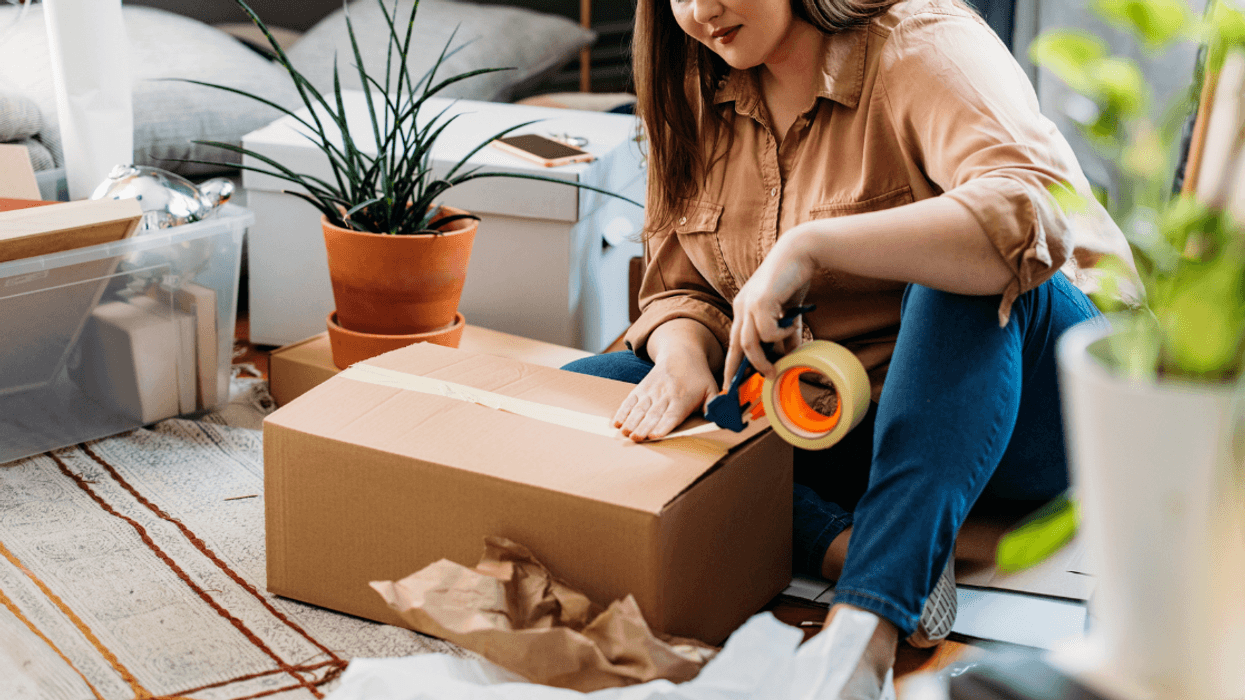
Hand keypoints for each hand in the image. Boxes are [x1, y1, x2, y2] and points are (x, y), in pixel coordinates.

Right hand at [613, 350, 718, 441]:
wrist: (681, 353)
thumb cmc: (698, 378)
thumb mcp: (712, 389)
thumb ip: (714, 406)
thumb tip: (723, 419)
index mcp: (682, 399)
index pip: (671, 414)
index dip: (663, 425)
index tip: (654, 435)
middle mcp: (665, 395)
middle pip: (653, 413)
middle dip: (643, 426)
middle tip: (635, 438)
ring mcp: (651, 391)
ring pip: (639, 408)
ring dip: (630, 421)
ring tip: (624, 433)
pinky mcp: (641, 389)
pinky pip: (629, 401)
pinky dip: (622, 411)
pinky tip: (616, 422)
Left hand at [723, 228, 815, 384]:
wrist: (800, 252)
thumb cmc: (793, 280)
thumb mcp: (788, 314)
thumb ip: (787, 334)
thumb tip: (789, 356)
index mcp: (744, 309)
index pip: (733, 343)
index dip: (732, 365)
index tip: (730, 385)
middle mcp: (742, 307)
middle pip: (735, 347)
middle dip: (737, 372)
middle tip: (742, 391)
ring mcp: (749, 304)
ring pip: (748, 344)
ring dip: (761, 360)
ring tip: (773, 369)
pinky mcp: (760, 301)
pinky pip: (766, 331)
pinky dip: (779, 336)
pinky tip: (790, 327)